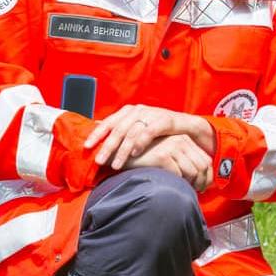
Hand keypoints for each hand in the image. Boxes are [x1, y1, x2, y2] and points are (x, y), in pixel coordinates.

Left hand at [85, 104, 214, 169]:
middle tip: (99, 161)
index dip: (97, 134)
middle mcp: (138, 110)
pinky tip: (134, 154)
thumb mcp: (138, 128)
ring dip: (122, 150)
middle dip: (107, 146)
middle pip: (118, 129)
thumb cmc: (159, 130)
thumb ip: (120, 130)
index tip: (86, 146)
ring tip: (116, 165)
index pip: (109, 122)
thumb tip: (96, 132)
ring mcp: (152, 114)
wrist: (188, 126)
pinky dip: (140, 143)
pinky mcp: (165, 120)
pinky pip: (149, 132)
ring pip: (132, 132)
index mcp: (129, 111)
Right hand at [125, 134, 213, 190]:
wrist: (122, 153)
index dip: (207, 176)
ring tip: (187, 191)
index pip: (205, 160)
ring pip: (193, 171)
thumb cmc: (146, 157)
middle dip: (202, 182)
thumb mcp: (167, 154)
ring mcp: (171, 146)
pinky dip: (179, 183)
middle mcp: (180, 140)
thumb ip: (183, 161)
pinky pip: (178, 174)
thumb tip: (203, 181)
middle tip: (198, 193)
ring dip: (192, 185)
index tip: (202, 188)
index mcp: (184, 138)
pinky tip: (175, 188)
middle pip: (202, 166)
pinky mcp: (162, 155)